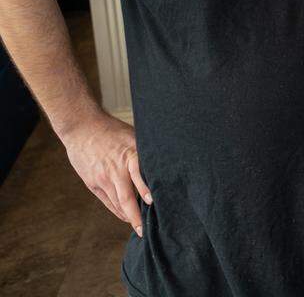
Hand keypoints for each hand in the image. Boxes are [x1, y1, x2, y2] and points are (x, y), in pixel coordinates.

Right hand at [60, 112, 150, 236]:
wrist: (82, 128)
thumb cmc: (113, 131)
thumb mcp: (133, 136)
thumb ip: (145, 153)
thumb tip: (166, 164)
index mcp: (129, 155)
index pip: (139, 175)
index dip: (146, 190)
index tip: (154, 202)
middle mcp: (115, 170)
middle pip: (126, 197)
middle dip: (136, 216)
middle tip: (145, 230)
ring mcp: (102, 178)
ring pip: (117, 203)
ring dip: (128, 216)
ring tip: (140, 227)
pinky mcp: (93, 183)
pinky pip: (107, 201)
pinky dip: (117, 211)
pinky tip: (126, 217)